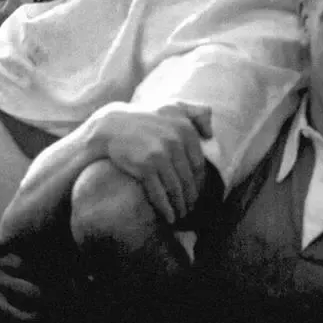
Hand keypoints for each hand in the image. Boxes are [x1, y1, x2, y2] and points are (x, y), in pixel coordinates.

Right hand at [89, 103, 212, 224]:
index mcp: (185, 129)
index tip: (197, 193)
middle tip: (191, 209)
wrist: (111, 126)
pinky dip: (166, 208)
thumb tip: (211, 134)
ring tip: (182, 215)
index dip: (199, 182)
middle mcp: (176, 141)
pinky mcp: (145, 166)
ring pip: (176, 188)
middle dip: (191, 197)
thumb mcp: (172, 106)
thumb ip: (196, 113)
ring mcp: (161, 154)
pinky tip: (169, 217)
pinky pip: (160, 192)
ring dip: (181, 206)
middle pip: (189, 178)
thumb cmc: (145, 117)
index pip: (198, 164)